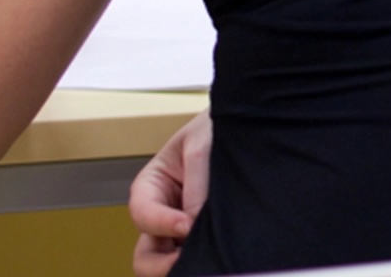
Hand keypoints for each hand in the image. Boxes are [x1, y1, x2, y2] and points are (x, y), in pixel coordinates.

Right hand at [131, 111, 211, 276]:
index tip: (188, 225)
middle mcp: (162, 214)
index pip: (142, 214)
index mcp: (152, 186)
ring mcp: (182, 231)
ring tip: (213, 263)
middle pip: (146, 255)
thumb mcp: (203, 146)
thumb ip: (197, 184)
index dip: (161, 224)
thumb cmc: (217, 129)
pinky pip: (200, 259)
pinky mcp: (207, 239)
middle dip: (162, 265)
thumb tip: (194, 225)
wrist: (248, 126)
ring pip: (171, 264)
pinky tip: (224, 260)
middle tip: (192, 262)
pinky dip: (207, 263)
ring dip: (187, 265)